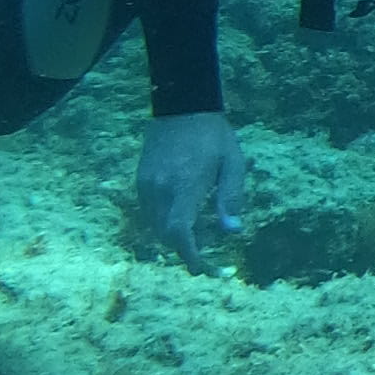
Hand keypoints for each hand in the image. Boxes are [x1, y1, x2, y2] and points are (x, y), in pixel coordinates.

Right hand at [136, 112, 246, 269]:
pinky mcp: (141, 180)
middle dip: (186, 248)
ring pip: (156, 226)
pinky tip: (184, 211)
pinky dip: (165, 221)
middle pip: (167, 235)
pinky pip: (149, 212)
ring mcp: (147, 184)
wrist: (181, 105)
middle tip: (209, 249)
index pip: (180, 231)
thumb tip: (233, 231)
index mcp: (185, 185)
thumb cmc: (213, 134)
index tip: (200, 268)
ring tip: (199, 227)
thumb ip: (231, 198)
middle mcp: (161, 188)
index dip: (189, 255)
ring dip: (175, 235)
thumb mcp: (232, 163)